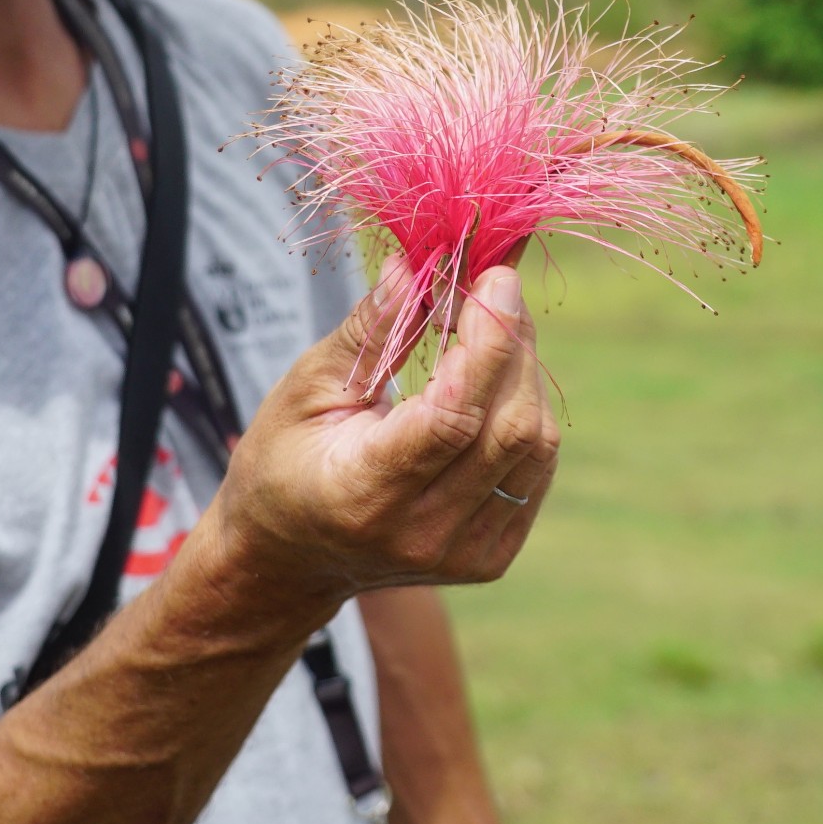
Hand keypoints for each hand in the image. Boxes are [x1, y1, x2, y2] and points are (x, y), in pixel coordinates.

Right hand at [218, 257, 558, 598]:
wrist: (289, 557)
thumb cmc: (286, 459)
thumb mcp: (307, 387)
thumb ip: (369, 330)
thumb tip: (413, 266)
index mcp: (364, 492)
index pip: (453, 418)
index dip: (487, 342)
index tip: (496, 279)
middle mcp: (421, 534)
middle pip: (507, 428)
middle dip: (512, 343)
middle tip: (496, 287)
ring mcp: (463, 553)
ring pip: (534, 446)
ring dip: (524, 372)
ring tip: (492, 328)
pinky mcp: (490, 556)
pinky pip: (536, 469)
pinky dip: (526, 410)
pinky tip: (497, 379)